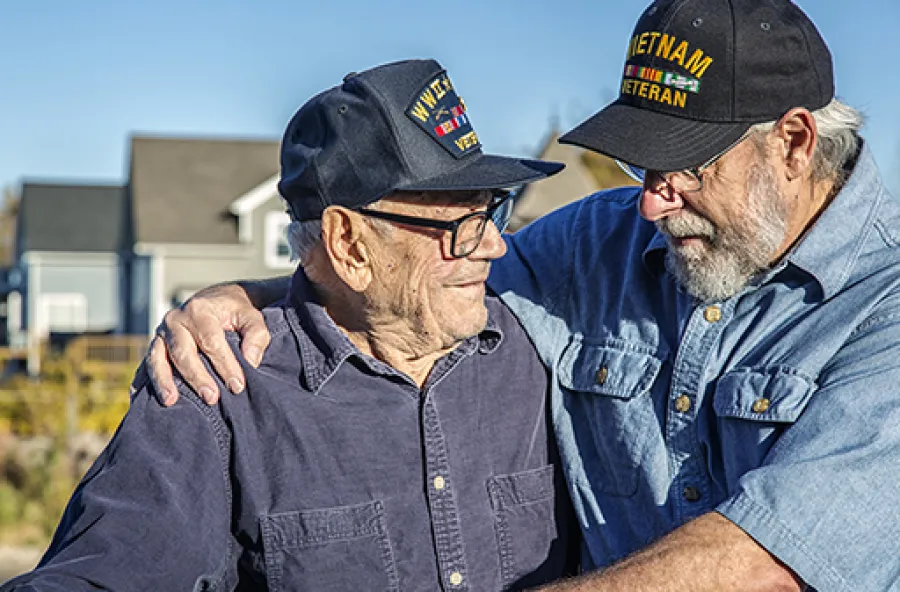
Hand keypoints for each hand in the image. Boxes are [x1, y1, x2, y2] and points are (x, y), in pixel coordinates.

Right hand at [147, 283, 270, 405]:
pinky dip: (143, 381)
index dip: (225, 366)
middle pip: (183, 352)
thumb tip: (251, 361)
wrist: (215, 300)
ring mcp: (161, 333)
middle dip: (197, 377)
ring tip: (171, 402)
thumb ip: (256, 335)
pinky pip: (146, 365)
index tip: (237, 386)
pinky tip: (140, 398)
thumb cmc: (235, 312)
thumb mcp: (252, 317)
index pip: (211, 342)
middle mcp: (175, 320)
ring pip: (158, 359)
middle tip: (212, 398)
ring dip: (163, 382)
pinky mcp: (155, 346)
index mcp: (199, 310)